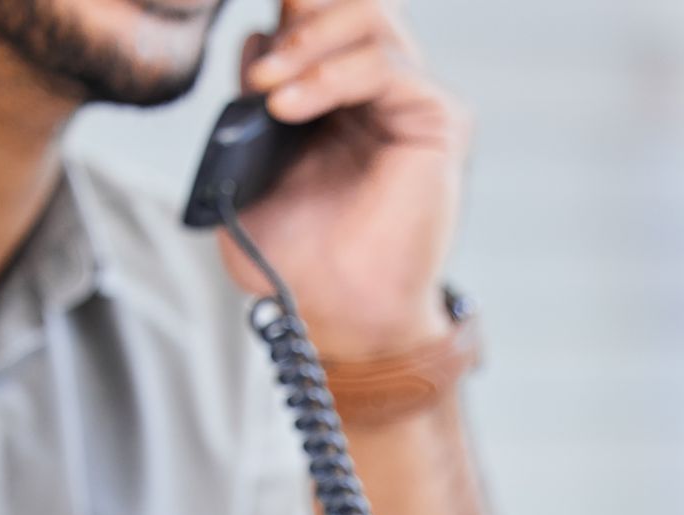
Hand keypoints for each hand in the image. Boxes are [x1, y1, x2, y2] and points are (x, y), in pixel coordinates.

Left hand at [222, 0, 467, 359]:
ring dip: (307, 39)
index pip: (313, 17)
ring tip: (266, 84)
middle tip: (260, 62)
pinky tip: (286, 106)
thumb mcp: (250, 169)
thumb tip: (254, 41)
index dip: (284, 16)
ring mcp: (411, 100)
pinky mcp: (436, 119)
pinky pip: (384, 65)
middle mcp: (379, 88)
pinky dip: (329, 75)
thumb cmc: (301, 259)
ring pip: (369, 15)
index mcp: (336, 95)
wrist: (341, 314)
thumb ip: (247, 104)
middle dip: (298, 14)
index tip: (246, 53)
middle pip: (346, 2)